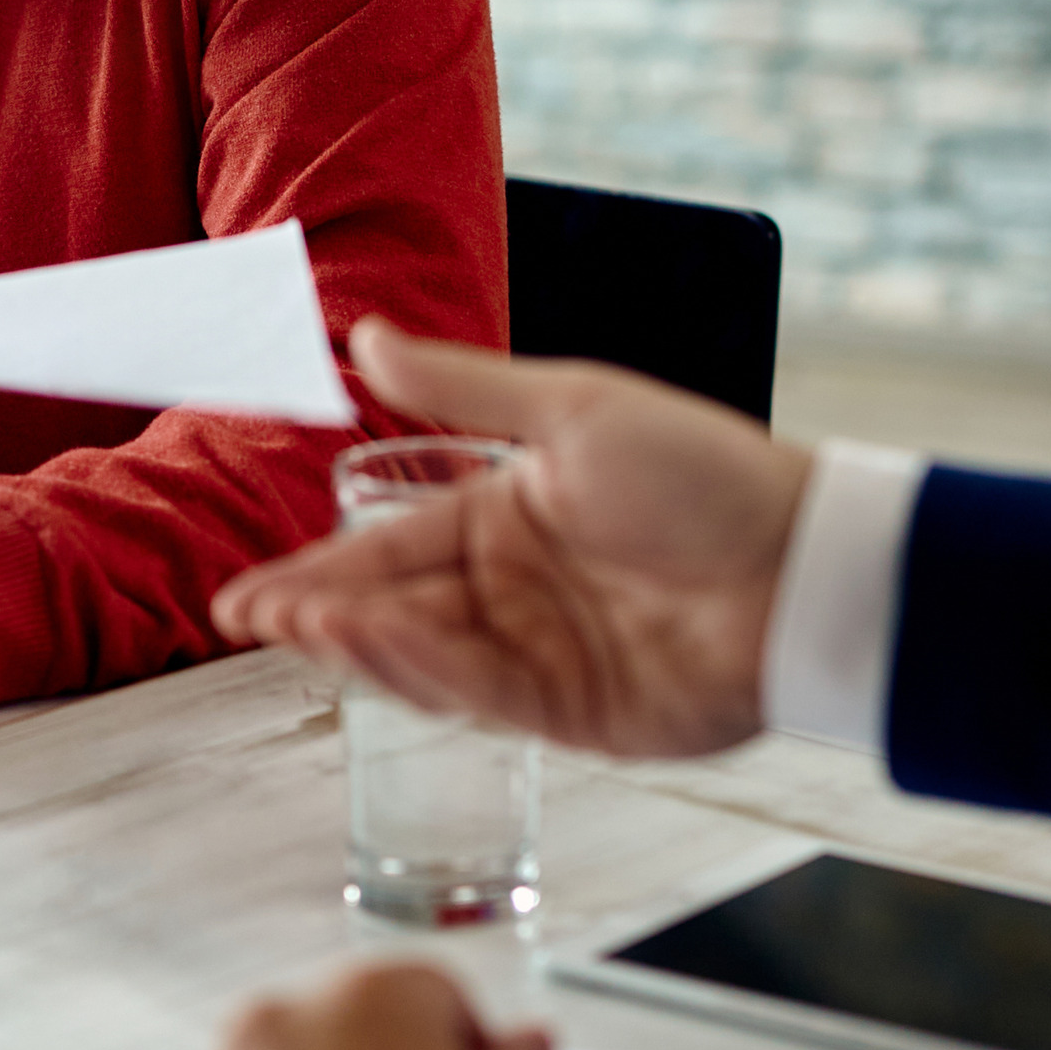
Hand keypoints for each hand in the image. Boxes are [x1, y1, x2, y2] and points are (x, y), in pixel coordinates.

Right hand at [213, 316, 816, 757]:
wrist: (802, 561)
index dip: (315, 569)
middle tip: (249, 616)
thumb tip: (366, 336)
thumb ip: (461, 388)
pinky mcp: (573, 713)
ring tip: (302, 621)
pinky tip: (378, 639)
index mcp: (507, 517)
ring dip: (359, 642)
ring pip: (424, 658)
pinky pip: (478, 694)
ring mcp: (540, 656)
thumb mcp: (572, 409)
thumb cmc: (705, 473)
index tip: (248, 595)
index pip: (388, 549)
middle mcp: (513, 591)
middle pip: (393, 611)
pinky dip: (422, 669)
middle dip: (318, 616)